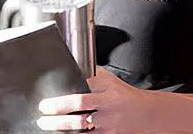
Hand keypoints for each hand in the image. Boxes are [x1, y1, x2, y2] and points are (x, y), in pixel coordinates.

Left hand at [37, 68, 151, 131]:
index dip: (64, 94)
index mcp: (106, 86)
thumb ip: (92, 74)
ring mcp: (109, 121)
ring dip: (63, 126)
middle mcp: (108, 103)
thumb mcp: (111, 81)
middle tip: (43, 112)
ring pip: (82, 124)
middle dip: (58, 109)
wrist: (149, 114)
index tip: (48, 100)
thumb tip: (71, 67)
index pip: (82, 85)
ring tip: (48, 125)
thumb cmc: (126, 96)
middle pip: (79, 104)